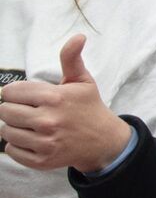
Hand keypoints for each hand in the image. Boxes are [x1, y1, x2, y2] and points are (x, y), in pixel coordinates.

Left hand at [0, 36, 131, 171]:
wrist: (103, 141)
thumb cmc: (89, 107)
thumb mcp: (82, 80)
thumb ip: (71, 58)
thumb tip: (78, 36)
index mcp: (55, 97)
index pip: (9, 92)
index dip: (14, 93)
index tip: (25, 97)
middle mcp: (48, 120)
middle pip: (4, 111)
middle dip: (13, 109)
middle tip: (28, 111)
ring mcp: (45, 142)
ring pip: (6, 131)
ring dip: (13, 127)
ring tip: (29, 125)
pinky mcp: (42, 160)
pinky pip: (11, 150)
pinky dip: (16, 145)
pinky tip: (31, 138)